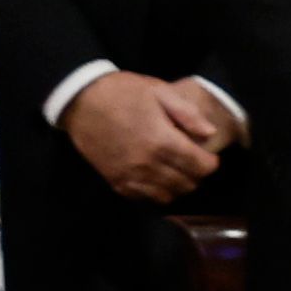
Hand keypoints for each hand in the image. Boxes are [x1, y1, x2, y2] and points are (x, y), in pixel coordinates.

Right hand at [60, 71, 227, 205]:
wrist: (80, 101)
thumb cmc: (122, 92)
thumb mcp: (159, 91)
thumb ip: (188, 114)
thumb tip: (210, 133)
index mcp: (163, 141)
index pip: (201, 167)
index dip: (210, 162)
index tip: (208, 155)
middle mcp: (149, 165)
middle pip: (187, 184)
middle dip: (196, 174)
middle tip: (192, 161)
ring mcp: (131, 176)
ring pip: (167, 196)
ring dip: (177, 186)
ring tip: (174, 171)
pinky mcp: (116, 182)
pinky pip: (144, 198)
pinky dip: (155, 192)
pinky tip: (154, 177)